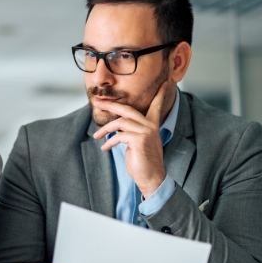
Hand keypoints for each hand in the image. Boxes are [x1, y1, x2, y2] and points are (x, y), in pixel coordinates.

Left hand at [92, 82, 166, 196]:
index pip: (156, 106)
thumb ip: (131, 132)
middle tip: (98, 102)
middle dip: (110, 105)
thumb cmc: (142, 163)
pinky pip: (119, 136)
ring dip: (105, 129)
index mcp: (153, 125)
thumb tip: (116, 126)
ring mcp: (146, 132)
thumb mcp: (137, 143)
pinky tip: (105, 148)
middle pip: (127, 109)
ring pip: (120, 122)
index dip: (159, 94)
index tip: (164, 83)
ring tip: (97, 136)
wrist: (151, 179)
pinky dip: (109, 142)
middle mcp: (151, 126)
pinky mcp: (139, 140)